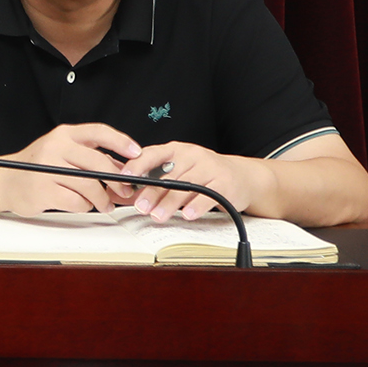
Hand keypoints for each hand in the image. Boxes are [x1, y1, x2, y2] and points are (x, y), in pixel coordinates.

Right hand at [1, 124, 144, 213]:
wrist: (5, 180)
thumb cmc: (38, 168)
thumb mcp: (64, 155)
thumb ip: (93, 161)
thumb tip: (125, 174)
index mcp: (64, 135)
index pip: (98, 132)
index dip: (121, 142)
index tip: (137, 153)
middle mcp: (56, 147)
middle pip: (98, 162)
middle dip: (117, 180)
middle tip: (125, 191)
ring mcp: (49, 168)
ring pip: (90, 185)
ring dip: (102, 199)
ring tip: (104, 204)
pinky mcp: (44, 190)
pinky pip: (77, 201)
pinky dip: (84, 206)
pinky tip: (81, 205)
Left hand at [125, 141, 267, 221]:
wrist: (242, 177)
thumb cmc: (204, 174)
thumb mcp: (180, 170)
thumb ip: (156, 179)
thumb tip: (126, 193)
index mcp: (177, 150)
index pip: (153, 153)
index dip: (137, 165)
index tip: (125, 178)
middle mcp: (194, 155)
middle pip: (169, 175)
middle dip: (152, 192)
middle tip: (140, 206)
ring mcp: (211, 168)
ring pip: (186, 186)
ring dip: (170, 203)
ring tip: (158, 216)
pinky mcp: (225, 184)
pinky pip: (208, 195)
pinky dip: (196, 206)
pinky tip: (186, 215)